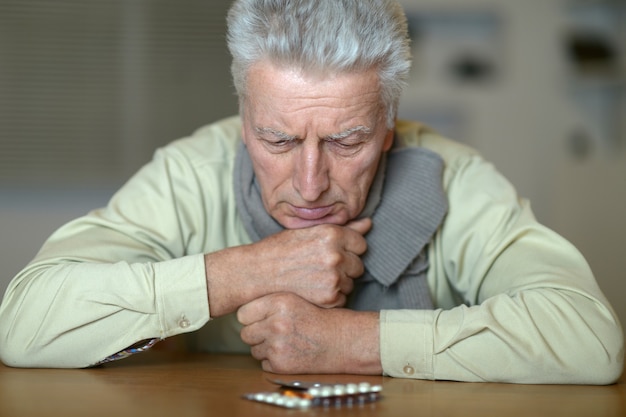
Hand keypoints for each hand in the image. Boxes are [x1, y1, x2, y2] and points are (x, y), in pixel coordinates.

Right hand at [205, 218, 370, 315]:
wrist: (258, 273)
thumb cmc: (282, 249)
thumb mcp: (310, 232)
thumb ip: (344, 228)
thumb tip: (369, 223)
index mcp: (332, 234)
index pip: (360, 243)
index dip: (348, 249)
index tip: (332, 253)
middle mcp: (336, 255)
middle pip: (358, 265)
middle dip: (345, 267)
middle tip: (321, 268)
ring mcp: (334, 278)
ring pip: (351, 283)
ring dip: (338, 283)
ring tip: (314, 279)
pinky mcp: (330, 298)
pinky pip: (343, 298)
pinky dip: (331, 298)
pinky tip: (313, 291)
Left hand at [238, 292, 380, 374]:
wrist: (344, 341)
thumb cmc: (322, 318)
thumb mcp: (297, 299)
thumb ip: (272, 302)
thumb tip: (243, 310)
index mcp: (279, 301)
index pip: (243, 313)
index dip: (251, 316)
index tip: (259, 318)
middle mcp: (276, 322)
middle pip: (245, 333)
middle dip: (257, 333)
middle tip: (274, 332)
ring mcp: (277, 345)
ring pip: (254, 349)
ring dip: (266, 347)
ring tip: (287, 341)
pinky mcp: (281, 364)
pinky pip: (264, 363)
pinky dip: (275, 361)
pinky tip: (292, 352)